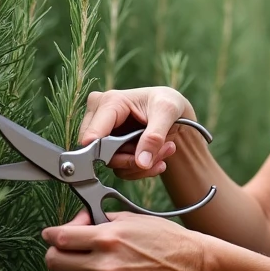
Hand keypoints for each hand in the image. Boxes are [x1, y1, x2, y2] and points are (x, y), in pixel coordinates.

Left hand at [42, 210, 206, 270]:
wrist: (188, 265)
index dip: (51, 234)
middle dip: (56, 253)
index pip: (59, 238)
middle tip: (65, 250)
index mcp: (107, 238)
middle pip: (54, 262)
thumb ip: (97, 219)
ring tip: (85, 267)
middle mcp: (105, 265)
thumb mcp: (130, 218)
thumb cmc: (161, 237)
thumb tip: (72, 225)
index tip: (51, 234)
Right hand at [79, 87, 196, 179]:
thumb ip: (154, 136)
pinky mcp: (110, 149)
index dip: (101, 151)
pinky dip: (141, 168)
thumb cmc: (167, 102)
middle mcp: (99, 118)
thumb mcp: (167, 112)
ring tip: (166, 150)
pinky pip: (120, 169)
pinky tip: (158, 158)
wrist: (176, 111)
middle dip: (133, 158)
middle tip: (162, 151)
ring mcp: (104, 135)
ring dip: (141, 164)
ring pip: (113, 163)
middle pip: (101, 152)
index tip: (116, 160)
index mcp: (109, 102)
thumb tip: (141, 162)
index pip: (93, 133)